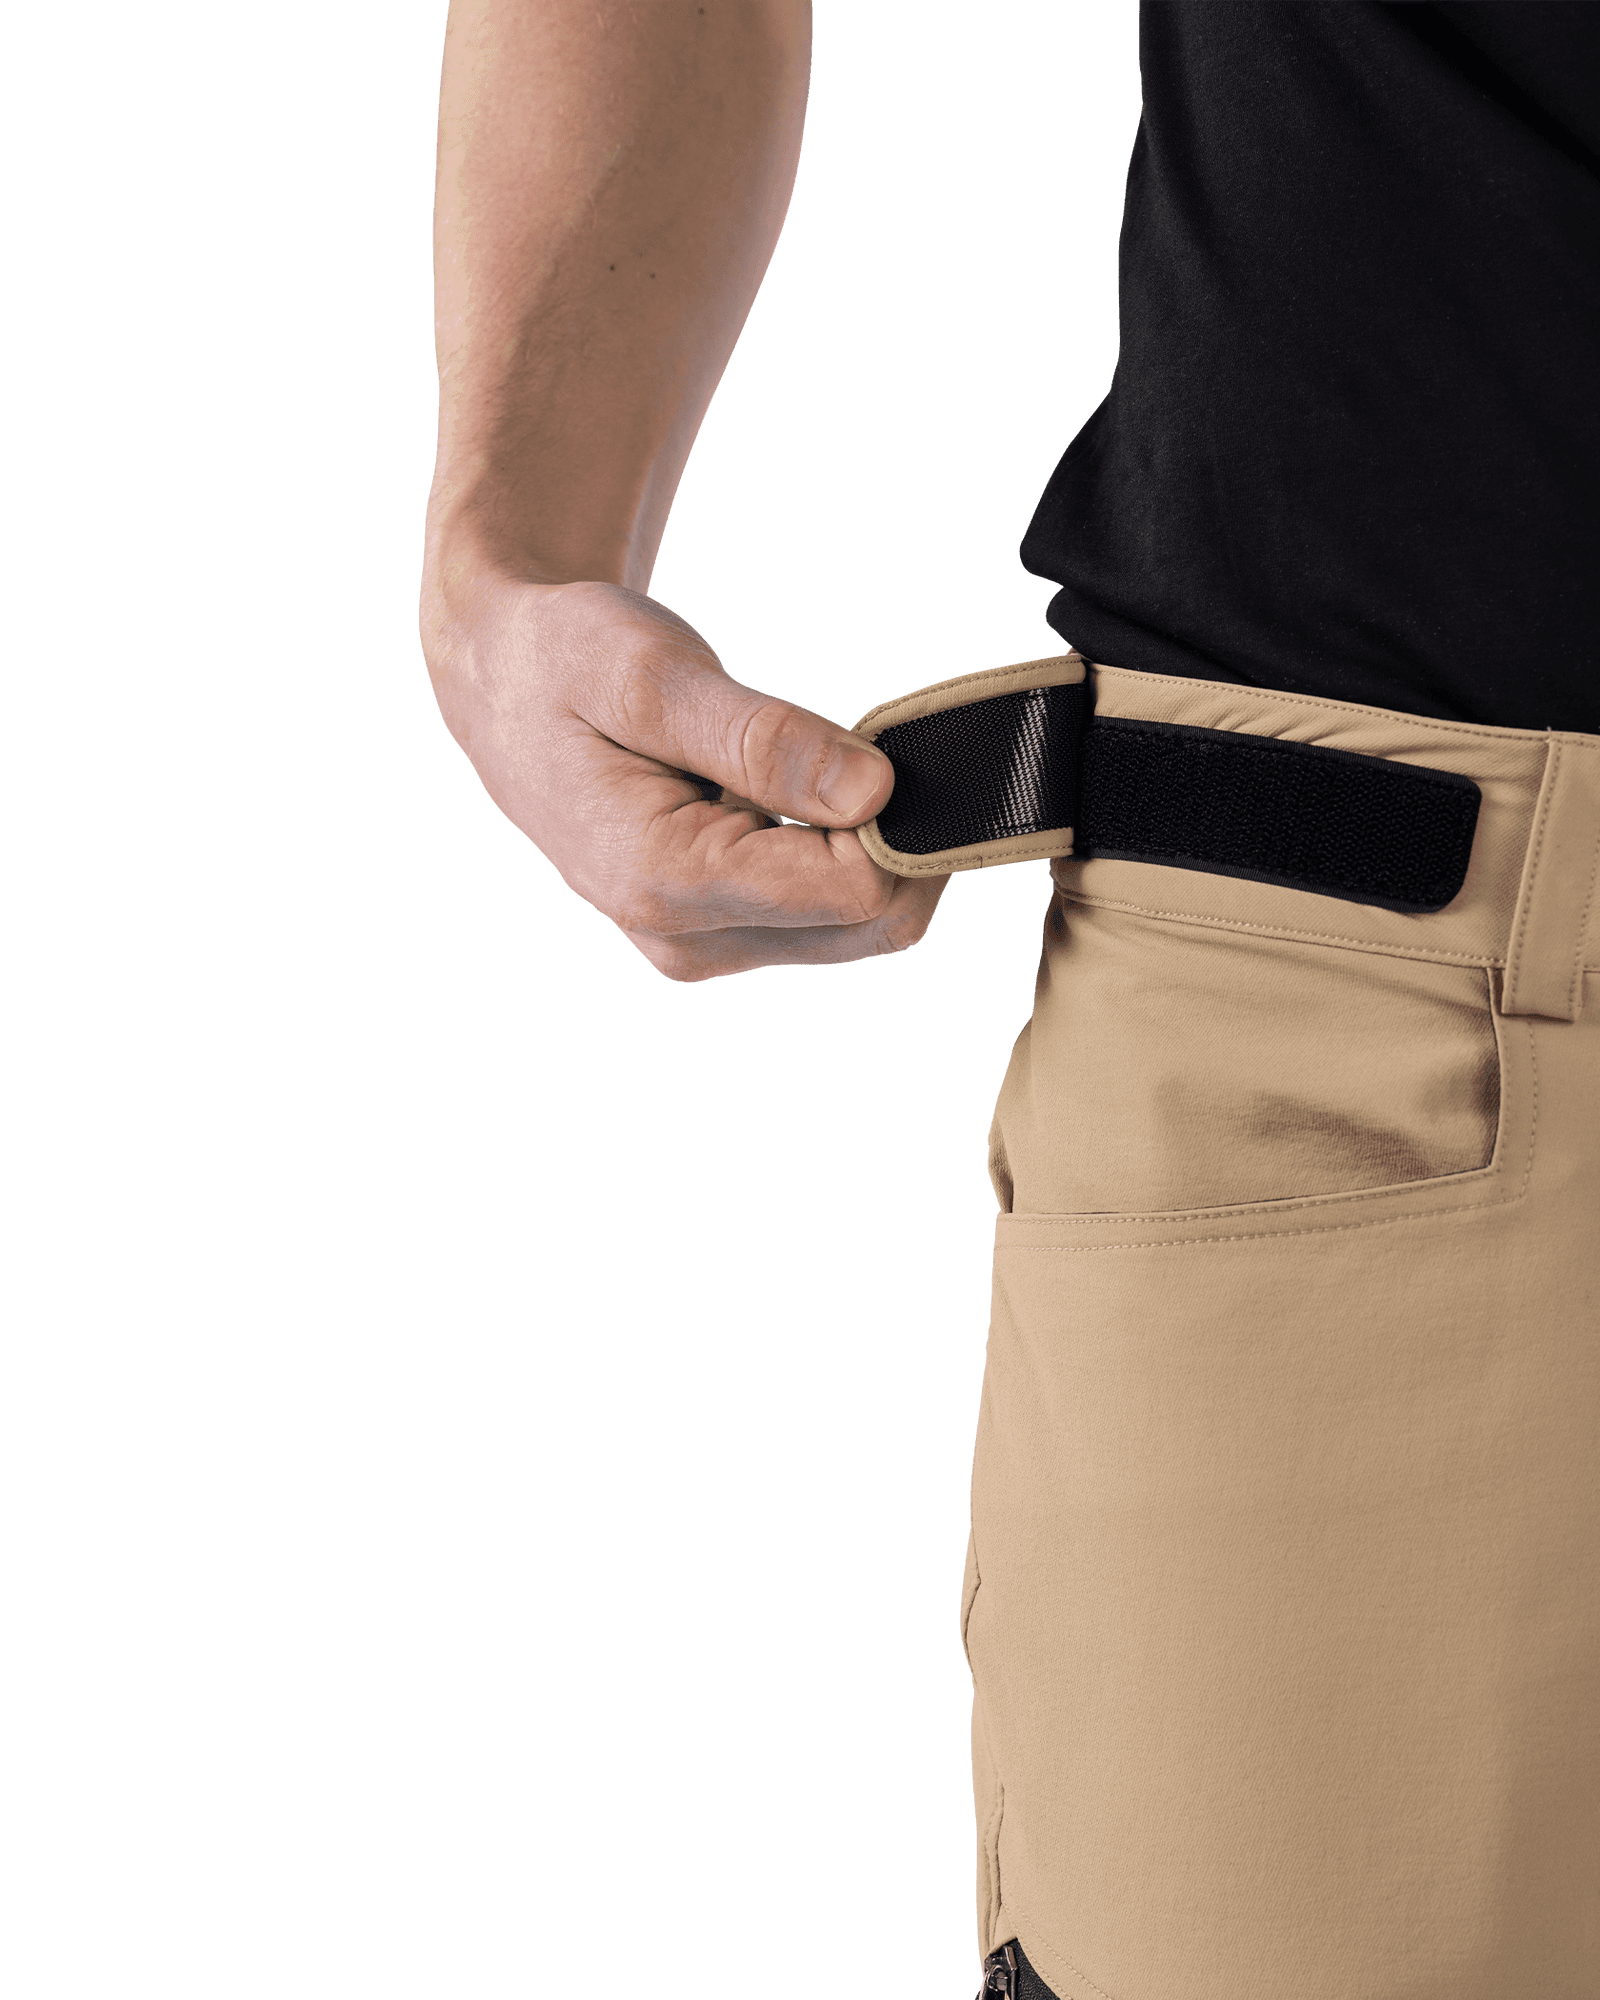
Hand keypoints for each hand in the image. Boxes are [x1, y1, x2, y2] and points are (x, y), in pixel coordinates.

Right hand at [420, 568, 948, 980]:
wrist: (505, 686)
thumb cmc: (568, 661)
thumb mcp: (651, 673)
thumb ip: (760, 738)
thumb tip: (873, 791)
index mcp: (660, 880)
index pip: (851, 886)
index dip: (890, 811)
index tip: (872, 736)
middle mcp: (684, 938)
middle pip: (873, 922)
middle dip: (898, 834)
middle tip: (860, 741)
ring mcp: (704, 946)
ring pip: (864, 926)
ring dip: (871, 843)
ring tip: (810, 762)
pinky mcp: (723, 935)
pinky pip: (833, 916)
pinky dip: (846, 852)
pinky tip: (796, 794)